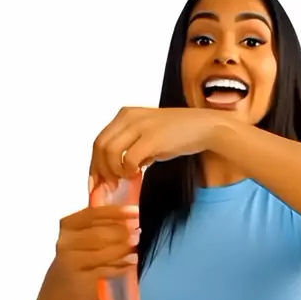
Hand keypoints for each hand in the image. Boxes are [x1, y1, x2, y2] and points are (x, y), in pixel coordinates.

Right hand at [55, 204, 140, 280]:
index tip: (136, 211)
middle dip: (121, 232)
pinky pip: (106, 270)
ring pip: (102, 252)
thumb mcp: (84, 239)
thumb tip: (130, 219)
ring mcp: (71, 262)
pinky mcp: (80, 281)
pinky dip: (121, 267)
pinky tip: (132, 263)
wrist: (62, 294)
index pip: (93, 214)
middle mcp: (66, 242)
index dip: (116, 212)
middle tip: (139, 231)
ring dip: (123, 249)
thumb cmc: (78, 260)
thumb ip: (102, 226)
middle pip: (98, 234)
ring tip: (137, 246)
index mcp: (68, 226)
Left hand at [89, 106, 228, 187]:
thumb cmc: (179, 133)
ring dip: (115, 170)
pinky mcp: (152, 138)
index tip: (97, 182)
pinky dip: (129, 170)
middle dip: (101, 170)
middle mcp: (129, 117)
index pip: (100, 140)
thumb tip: (115, 170)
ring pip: (110, 152)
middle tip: (110, 184)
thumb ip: (130, 146)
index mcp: (126, 115)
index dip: (95, 163)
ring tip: (126, 177)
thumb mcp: (148, 134)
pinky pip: (129, 159)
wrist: (205, 127)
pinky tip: (138, 173)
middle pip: (100, 146)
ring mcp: (141, 127)